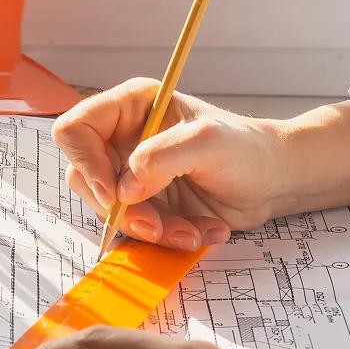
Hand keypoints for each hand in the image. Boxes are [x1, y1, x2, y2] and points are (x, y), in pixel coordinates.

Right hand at [53, 80, 349, 250]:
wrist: (274, 182)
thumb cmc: (248, 150)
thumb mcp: (209, 142)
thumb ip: (162, 156)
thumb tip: (124, 188)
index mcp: (130, 109)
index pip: (75, 130)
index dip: (85, 164)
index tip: (114, 194)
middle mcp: (124, 141)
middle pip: (85, 180)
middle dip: (123, 210)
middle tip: (156, 224)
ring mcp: (132, 177)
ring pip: (111, 213)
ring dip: (150, 230)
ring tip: (191, 231)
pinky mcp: (146, 207)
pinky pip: (135, 232)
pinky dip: (165, 240)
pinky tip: (198, 232)